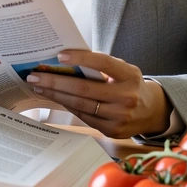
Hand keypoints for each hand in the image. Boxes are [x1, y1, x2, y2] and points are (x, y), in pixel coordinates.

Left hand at [24, 51, 170, 138]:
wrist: (151, 112)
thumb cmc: (130, 85)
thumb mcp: (123, 71)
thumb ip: (102, 66)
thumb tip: (67, 60)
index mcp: (130, 76)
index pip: (103, 63)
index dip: (81, 58)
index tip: (60, 56)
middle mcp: (126, 96)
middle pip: (84, 88)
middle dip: (56, 82)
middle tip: (35, 75)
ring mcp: (119, 116)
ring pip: (80, 105)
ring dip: (56, 95)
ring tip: (38, 87)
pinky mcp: (112, 130)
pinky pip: (84, 116)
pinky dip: (67, 106)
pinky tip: (55, 98)